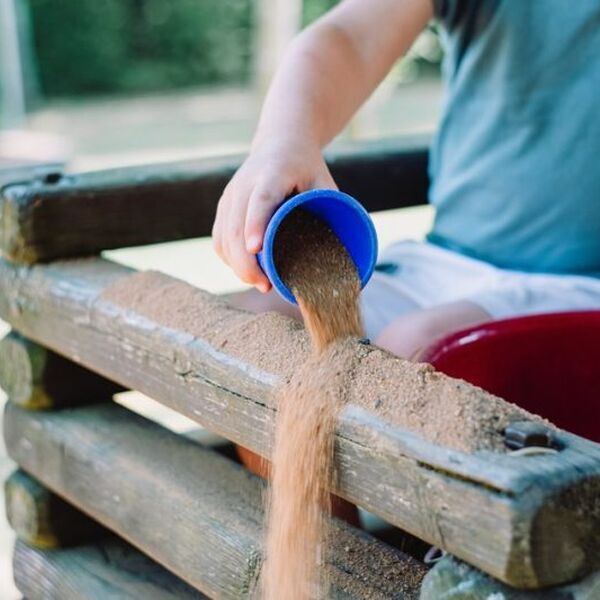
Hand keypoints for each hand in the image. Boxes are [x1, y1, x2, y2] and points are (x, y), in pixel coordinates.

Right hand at [212, 140, 335, 291]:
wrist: (280, 143)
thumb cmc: (307, 168)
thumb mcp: (324, 182)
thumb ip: (331, 212)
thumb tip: (342, 257)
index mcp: (272, 174)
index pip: (260, 201)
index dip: (256, 225)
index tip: (256, 249)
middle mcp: (244, 184)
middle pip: (235, 227)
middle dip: (245, 261)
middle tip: (264, 285)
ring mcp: (230, 196)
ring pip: (224, 236)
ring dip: (237, 265)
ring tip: (259, 283)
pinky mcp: (223, 207)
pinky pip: (219, 238)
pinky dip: (229, 259)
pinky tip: (244, 271)